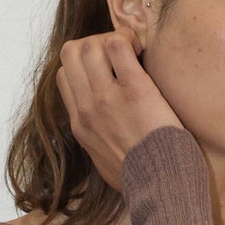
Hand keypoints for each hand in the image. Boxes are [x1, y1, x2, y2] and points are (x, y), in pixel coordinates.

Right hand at [55, 31, 184, 194]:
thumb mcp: (104, 163)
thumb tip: (101, 136)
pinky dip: (127, 39)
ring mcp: (107, 98)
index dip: (82, 63)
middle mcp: (88, 108)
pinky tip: (141, 50)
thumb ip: (97, 141)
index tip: (105, 69)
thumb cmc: (140, 177)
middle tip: (118, 53)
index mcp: (80, 125)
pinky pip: (117, 45)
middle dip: (93, 43)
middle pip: (71, 53)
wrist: (160, 186)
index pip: (64, 76)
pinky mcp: (134, 90)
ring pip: (89, 44)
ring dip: (111, 38)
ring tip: (132, 49)